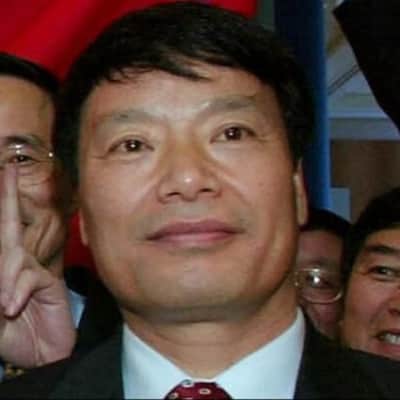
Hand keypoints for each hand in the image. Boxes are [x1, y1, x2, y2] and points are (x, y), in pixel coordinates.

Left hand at [0, 165, 75, 367]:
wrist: (41, 356)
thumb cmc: (11, 335)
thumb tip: (3, 279)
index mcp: (3, 269)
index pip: (0, 231)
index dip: (3, 203)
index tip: (5, 172)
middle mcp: (16, 264)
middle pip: (8, 229)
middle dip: (7, 201)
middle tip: (6, 175)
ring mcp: (33, 271)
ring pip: (13, 257)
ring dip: (4, 277)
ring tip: (2, 303)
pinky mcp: (48, 282)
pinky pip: (29, 276)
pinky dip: (17, 289)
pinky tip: (11, 305)